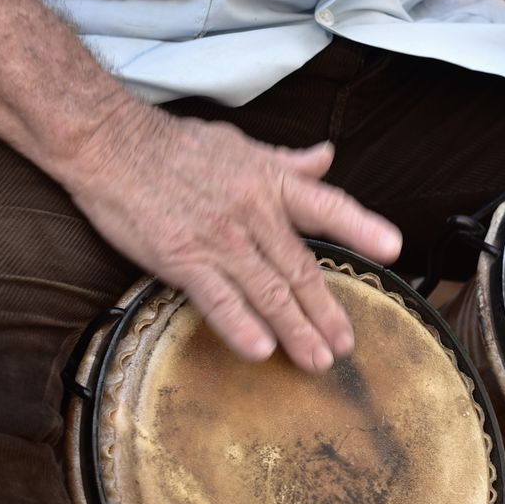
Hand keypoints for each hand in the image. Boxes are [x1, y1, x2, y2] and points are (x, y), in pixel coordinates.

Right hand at [62, 100, 401, 371]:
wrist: (111, 143)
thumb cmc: (176, 146)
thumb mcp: (241, 145)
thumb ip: (288, 160)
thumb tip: (326, 158)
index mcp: (272, 182)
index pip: (328, 205)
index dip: (362, 227)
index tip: (394, 248)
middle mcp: (253, 212)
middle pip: (301, 268)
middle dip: (327, 311)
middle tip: (346, 344)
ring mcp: (219, 237)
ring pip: (268, 292)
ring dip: (296, 330)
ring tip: (317, 360)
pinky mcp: (182, 257)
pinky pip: (218, 299)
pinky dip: (240, 326)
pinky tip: (260, 351)